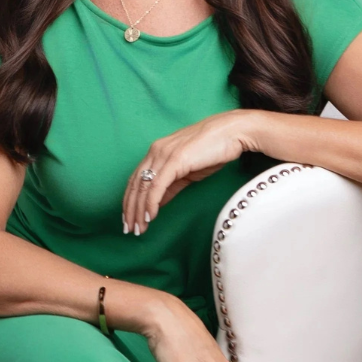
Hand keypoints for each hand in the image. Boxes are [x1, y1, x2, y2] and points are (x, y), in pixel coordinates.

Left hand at [123, 109, 256, 235]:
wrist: (232, 132)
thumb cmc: (213, 149)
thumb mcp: (186, 172)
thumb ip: (170, 186)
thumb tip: (157, 203)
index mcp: (157, 152)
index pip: (136, 180)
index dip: (130, 201)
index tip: (129, 219)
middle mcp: (156, 151)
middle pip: (135, 185)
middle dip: (130, 209)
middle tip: (129, 229)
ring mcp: (164, 154)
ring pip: (144, 187)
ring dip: (139, 210)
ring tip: (139, 228)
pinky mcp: (175, 159)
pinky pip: (158, 185)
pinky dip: (152, 202)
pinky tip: (150, 216)